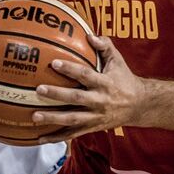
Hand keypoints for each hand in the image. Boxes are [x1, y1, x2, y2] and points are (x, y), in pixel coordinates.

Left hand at [31, 35, 146, 142]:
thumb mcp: (118, 60)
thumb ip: (105, 46)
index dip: (70, 69)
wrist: (138, 105)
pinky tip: (40, 138)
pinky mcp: (92, 128)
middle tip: (38, 90)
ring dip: (53, 119)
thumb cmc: (124, 79)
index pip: (86, 75)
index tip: (54, 63)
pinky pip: (73, 134)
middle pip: (76, 99)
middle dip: (57, 94)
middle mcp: (100, 101)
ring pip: (72, 119)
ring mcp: (95, 116)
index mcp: (105, 83)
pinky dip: (57, 137)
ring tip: (34, 116)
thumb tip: (89, 35)